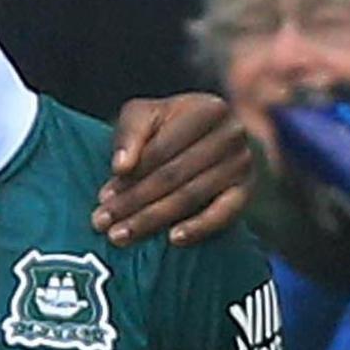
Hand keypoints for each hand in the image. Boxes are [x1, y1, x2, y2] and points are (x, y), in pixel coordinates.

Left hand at [93, 93, 252, 246]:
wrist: (205, 134)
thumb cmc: (166, 124)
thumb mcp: (143, 115)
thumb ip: (129, 134)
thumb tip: (121, 167)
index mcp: (207, 109)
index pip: (161, 149)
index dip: (129, 176)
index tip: (102, 198)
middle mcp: (232, 134)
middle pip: (173, 175)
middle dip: (133, 202)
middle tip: (103, 224)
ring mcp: (243, 163)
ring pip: (191, 196)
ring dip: (152, 219)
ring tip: (121, 235)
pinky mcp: (247, 190)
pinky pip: (224, 214)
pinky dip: (199, 228)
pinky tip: (173, 240)